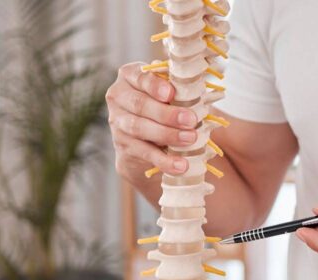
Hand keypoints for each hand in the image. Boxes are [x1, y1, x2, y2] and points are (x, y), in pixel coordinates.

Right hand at [106, 62, 199, 185]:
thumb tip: (199, 90)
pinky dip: (164, 160)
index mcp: (130, 76)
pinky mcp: (124, 146)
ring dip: (167, 134)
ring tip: (190, 139)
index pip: (140, 77)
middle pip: (140, 104)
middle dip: (166, 113)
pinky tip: (180, 165)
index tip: (171, 94)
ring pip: (139, 128)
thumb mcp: (170, 92)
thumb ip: (179, 87)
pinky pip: (144, 153)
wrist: (147, 139)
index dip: (155, 85)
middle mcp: (119, 97)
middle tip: (191, 120)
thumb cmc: (165, 106)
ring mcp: (118, 122)